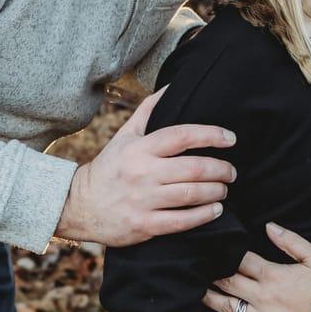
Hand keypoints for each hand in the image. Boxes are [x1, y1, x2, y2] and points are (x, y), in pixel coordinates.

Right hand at [57, 90, 234, 247]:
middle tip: (231, 171)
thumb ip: (148, 111)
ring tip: (224, 188)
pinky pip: (181, 221)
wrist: (79, 205)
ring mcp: (143, 200)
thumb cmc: (109, 167)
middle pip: (193, 168)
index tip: (231, 138)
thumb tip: (173, 87)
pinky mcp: (143, 224)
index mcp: (140, 148)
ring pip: (191, 194)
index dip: (211, 135)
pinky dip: (204, 215)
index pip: (182, 135)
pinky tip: (215, 210)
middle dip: (220, 169)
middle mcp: (142, 172)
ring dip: (216, 191)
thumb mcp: (125, 136)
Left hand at [203, 223, 310, 311]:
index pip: (240, 261)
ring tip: (196, 291)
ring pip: (227, 308)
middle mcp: (263, 298)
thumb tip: (268, 226)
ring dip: (209, 299)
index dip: (225, 253)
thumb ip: (290, 241)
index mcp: (273, 276)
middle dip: (211, 274)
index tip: (212, 248)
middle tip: (198, 268)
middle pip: (227, 283)